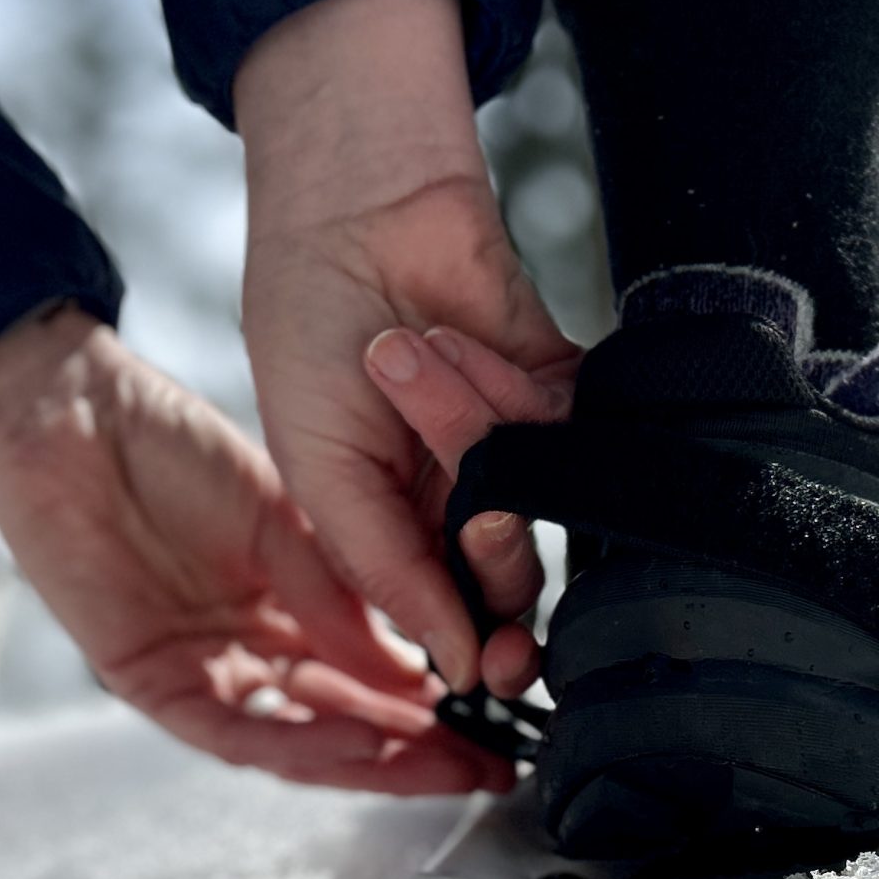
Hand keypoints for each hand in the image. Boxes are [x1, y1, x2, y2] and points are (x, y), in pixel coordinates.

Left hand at [0, 306, 512, 793]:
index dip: (433, 704)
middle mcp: (247, 652)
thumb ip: (344, 594)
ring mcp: (200, 670)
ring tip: (443, 762)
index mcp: (282, 608)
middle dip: (418, 750)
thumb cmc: (166, 446)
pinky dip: (297, 741)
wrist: (73, 417)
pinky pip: (232, 730)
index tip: (501, 712)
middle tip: (493, 765)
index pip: (367, 678)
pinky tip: (356, 741)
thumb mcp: (282, 517)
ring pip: (294, 739)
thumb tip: (421, 665)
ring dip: (369, 759)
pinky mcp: (149, 682)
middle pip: (341, 724)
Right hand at [234, 0, 579, 694]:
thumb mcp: (322, 473)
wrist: (354, 208)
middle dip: (494, 549)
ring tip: (415, 357)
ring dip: (474, 431)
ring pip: (541, 495)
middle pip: (513, 572)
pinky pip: (569, 427)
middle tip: (475, 508)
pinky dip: (508, 387)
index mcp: (397, 530)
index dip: (484, 649)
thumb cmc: (309, 333)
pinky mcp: (562, 389)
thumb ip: (387, 573)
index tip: (498, 666)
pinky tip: (458, 339)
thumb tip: (456, 670)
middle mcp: (462, 497)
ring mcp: (517, 443)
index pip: (456, 618)